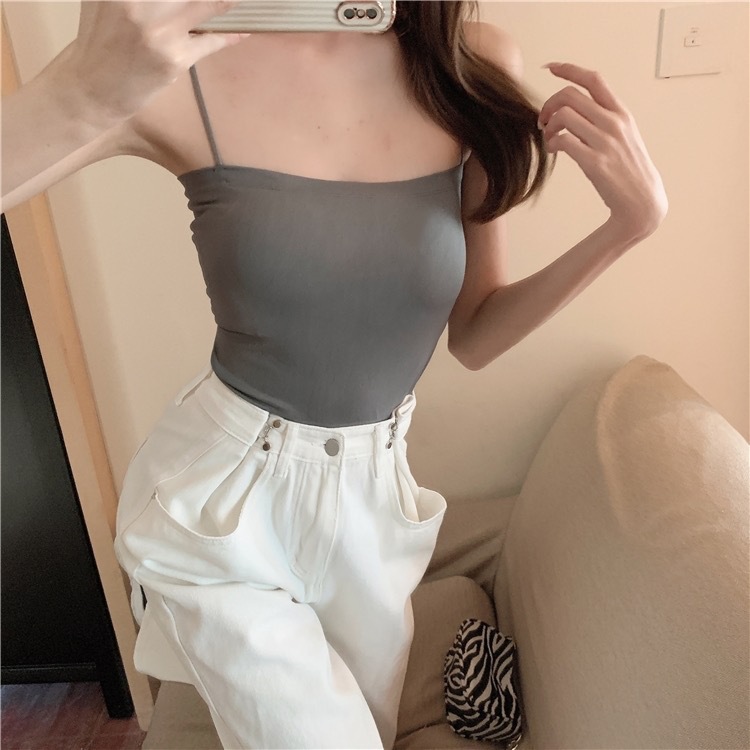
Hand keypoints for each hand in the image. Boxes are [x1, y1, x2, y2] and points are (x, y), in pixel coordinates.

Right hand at [66, 1, 249, 120]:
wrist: (92, 87)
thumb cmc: (102, 36)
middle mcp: (135, 1)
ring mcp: (157, 30)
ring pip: (207, 4)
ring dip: (228, 1)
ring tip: (236, 1)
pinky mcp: (173, 58)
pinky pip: (211, 40)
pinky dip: (229, 35)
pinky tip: (241, 30)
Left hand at [538, 62, 667, 242]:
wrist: (641, 200)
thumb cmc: (628, 169)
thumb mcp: (623, 136)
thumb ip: (603, 120)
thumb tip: (574, 110)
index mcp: (621, 113)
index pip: (593, 79)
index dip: (569, 69)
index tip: (550, 68)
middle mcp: (614, 122)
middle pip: (571, 95)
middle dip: (549, 104)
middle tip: (543, 121)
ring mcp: (605, 142)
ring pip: (564, 116)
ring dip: (548, 126)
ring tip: (548, 138)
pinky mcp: (595, 162)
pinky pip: (563, 141)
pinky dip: (551, 143)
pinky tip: (553, 150)